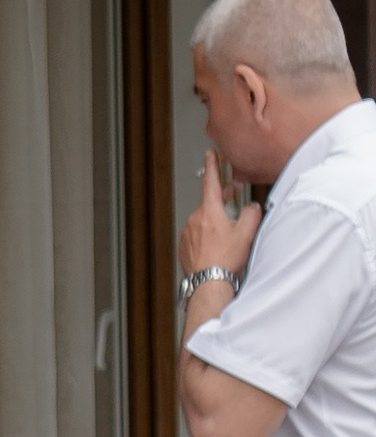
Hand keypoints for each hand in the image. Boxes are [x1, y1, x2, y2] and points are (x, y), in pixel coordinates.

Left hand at [181, 149, 259, 282]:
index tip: (210, 154)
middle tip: (231, 194)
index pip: (211, 182)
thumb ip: (252, 214)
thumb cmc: (224, 260)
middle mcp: (195, 219)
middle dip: (221, 197)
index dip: (212, 166)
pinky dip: (207, 236)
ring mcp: (187, 232)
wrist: (208, 282)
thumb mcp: (246, 233)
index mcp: (209, 212)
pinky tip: (217, 246)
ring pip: (203, 220)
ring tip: (228, 233)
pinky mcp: (184, 245)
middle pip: (209, 202)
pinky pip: (197, 235)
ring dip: (215, 221)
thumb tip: (253, 206)